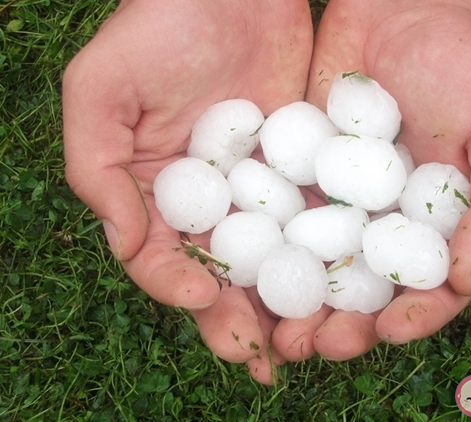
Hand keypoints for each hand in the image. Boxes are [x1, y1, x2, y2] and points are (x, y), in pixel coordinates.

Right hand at [63, 0, 312, 383]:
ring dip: (284, 307)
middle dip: (237, 320)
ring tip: (306, 342)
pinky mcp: (300, 175)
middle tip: (263, 357)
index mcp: (155, 196)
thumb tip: (126, 245)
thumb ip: (95, 169)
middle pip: (219, 276)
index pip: (160, 260)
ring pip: (270, 263)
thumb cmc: (158, 28)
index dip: (178, 287)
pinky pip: (311, 223)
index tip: (206, 298)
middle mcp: (207, 204)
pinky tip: (342, 285)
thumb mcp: (101, 89)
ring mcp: (257, 194)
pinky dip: (324, 258)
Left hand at [271, 0, 470, 360]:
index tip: (389, 331)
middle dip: (341, 327)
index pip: (425, 292)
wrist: (402, 11)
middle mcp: (383, 227)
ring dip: (295, 306)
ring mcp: (337, 206)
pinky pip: (278, 222)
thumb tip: (463, 279)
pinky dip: (263, 252)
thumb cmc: (465, 68)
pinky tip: (246, 275)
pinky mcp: (297, 179)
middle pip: (362, 294)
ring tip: (277, 332)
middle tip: (318, 345)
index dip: (412, 319)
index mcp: (435, 230)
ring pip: (314, 269)